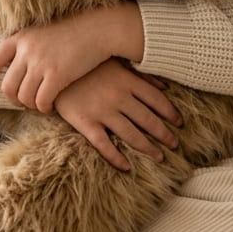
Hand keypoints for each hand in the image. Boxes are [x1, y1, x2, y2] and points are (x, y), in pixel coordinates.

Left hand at [0, 4, 143, 112]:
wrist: (99, 28)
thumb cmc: (74, 32)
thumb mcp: (44, 32)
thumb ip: (28, 47)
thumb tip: (15, 67)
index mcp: (21, 37)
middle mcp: (27, 50)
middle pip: (8, 85)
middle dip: (14, 99)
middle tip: (24, 103)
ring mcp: (41, 63)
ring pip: (24, 96)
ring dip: (30, 105)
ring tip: (39, 104)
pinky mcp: (57, 75)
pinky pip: (42, 101)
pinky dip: (44, 108)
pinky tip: (50, 107)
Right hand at [54, 59, 181, 171]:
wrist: (52, 68)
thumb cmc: (86, 64)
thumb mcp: (116, 64)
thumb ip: (140, 77)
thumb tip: (164, 87)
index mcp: (127, 81)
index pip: (156, 100)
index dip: (171, 113)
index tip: (179, 123)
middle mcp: (118, 97)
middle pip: (147, 120)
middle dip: (164, 134)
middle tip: (174, 144)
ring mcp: (102, 111)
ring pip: (131, 134)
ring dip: (147, 148)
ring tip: (159, 157)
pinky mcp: (85, 122)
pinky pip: (104, 145)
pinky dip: (116, 158)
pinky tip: (127, 167)